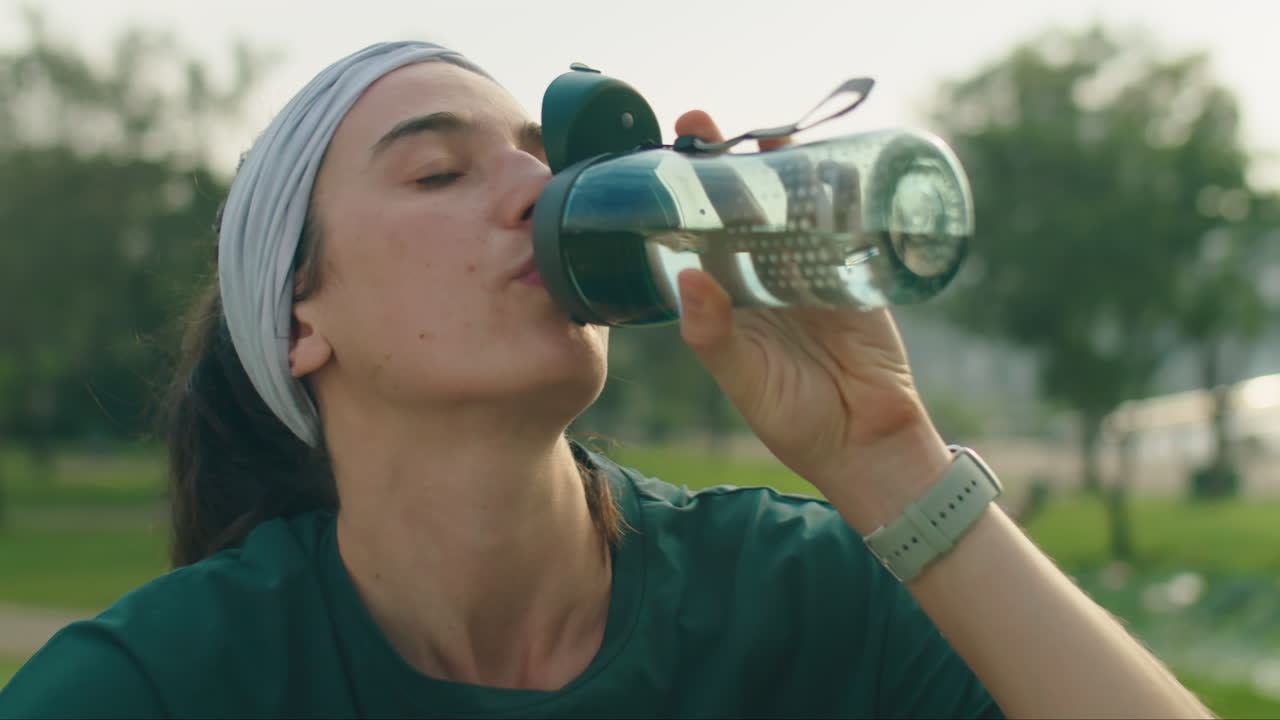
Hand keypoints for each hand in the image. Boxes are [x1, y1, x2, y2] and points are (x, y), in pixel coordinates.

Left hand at [673, 110, 951, 532]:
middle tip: (697, 123)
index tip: (654, 166)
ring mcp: (813, 273)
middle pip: (742, 211)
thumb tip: (685, 275)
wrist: (870, 446)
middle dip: (722, 167)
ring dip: (778, 170)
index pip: (697, 241)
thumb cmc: (798, 422)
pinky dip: (840, 194)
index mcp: (729, 304)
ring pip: (792, 210)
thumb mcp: (747, 382)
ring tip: (759, 132)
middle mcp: (765, 281)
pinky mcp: (860, 275)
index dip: (679, 205)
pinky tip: (827, 160)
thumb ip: (714, 335)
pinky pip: (847, 226)